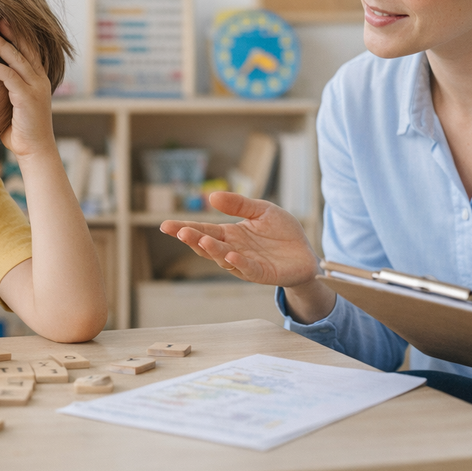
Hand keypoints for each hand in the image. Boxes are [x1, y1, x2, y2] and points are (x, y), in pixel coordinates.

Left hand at [0, 20, 55, 159]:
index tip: (4, 20)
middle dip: (12, 31)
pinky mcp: (27, 98)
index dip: (19, 33)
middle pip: (27, 47)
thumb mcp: (16, 103)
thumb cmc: (22, 129)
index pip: (31, 49)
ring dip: (1, 44)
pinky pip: (9, 77)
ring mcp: (36, 87)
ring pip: (18, 59)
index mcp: (39, 78)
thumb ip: (9, 88)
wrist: (36, 149)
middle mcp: (40, 79)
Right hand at [159, 191, 319, 288]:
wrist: (305, 253)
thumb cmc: (282, 232)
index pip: (203, 230)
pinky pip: (247, 268)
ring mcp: (245, 263)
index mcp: (230, 234)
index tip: (166, 225)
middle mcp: (232, 249)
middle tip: (179, 231)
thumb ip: (238, 204)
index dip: (184, 228)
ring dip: (212, 250)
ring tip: (201, 240)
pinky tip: (230, 254)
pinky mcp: (262, 273)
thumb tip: (212, 196)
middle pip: (207, 245)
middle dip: (191, 239)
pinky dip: (238, 262)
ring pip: (222, 258)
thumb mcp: (261, 210)